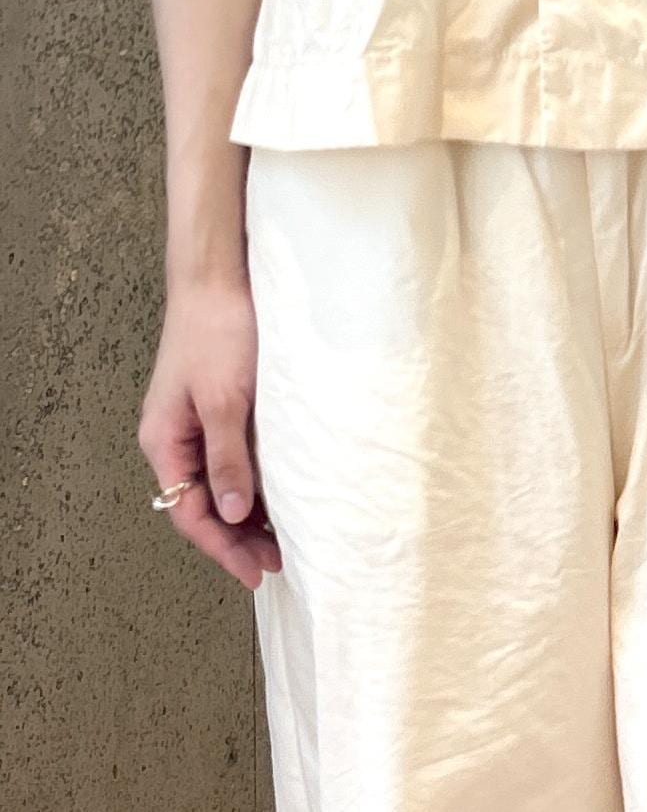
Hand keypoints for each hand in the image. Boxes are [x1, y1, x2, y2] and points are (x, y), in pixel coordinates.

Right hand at [138, 273, 281, 591]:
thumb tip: (234, 514)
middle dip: (236, 537)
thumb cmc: (218, 332)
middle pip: (202, 503)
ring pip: (217, 482)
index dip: (222, 546)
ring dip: (246, 512)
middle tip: (275, 563)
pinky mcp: (217, 405)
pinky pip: (229, 457)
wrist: (218, 277)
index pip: (189, 511)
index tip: (255, 570)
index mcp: (165, 440)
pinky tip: (275, 494)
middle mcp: (174, 437)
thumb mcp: (226, 400)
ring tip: (280, 539)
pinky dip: (250, 480)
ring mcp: (195, 422)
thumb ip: (228, 458)